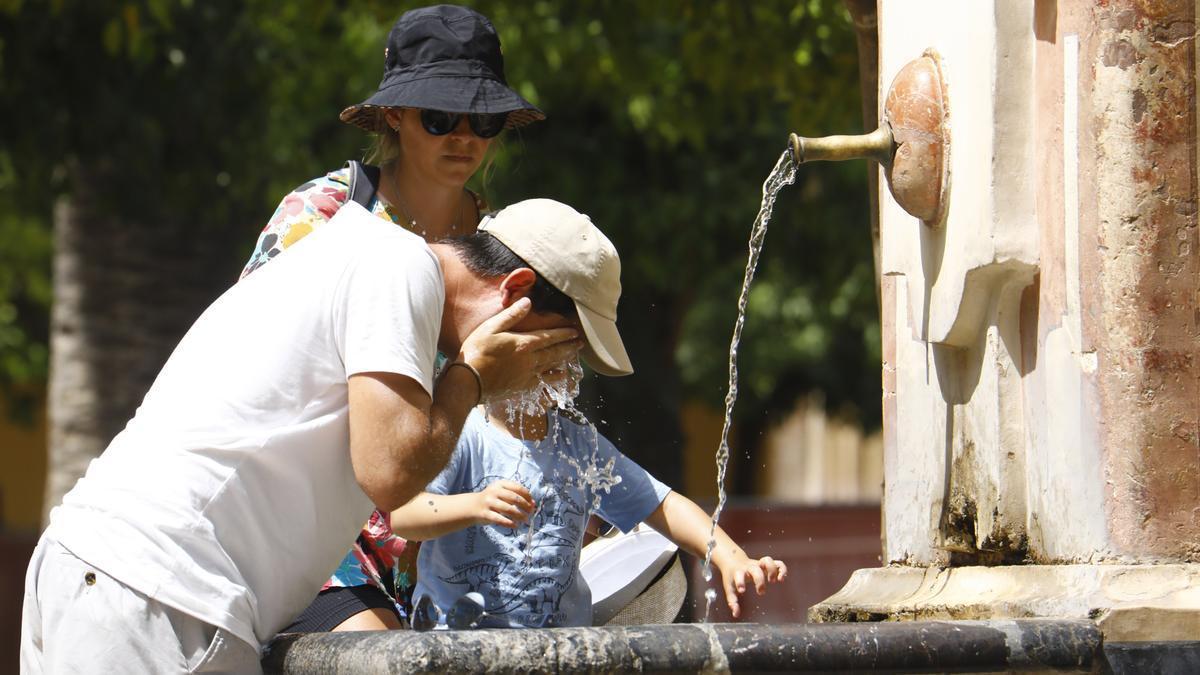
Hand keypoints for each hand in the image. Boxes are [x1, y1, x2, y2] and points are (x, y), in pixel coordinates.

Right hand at [458, 298, 582, 399]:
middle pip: (555, 352)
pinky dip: (554, 378)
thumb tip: (527, 302)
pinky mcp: (522, 388)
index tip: (575, 331)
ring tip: (574, 357)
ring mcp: (527, 376)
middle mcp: (530, 360)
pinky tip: (559, 376)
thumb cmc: (476, 352)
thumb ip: (511, 316)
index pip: (550, 337)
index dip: (564, 333)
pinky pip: (543, 382)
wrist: (468, 382)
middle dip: (569, 346)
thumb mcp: (490, 328)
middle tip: (581, 343)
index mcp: (523, 344)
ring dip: (564, 361)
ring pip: (552, 367)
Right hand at [473, 479, 535, 527]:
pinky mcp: (485, 514)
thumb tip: (533, 504)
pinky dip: (509, 523)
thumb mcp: (502, 493)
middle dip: (525, 506)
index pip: (518, 488)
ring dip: (519, 516)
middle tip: (530, 512)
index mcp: (500, 484)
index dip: (527, 496)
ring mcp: (489, 502)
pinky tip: (515, 526)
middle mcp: (494, 491)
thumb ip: (517, 496)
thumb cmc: (492, 500)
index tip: (532, 503)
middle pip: (514, 498)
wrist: (472, 506)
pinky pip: (500, 519)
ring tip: (525, 520)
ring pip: (508, 509)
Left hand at [717, 554, 786, 618]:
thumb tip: (736, 614)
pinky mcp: (767, 564)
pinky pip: (778, 563)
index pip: (739, 575)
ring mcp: (759, 564)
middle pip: (755, 570)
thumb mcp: (730, 588)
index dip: (740, 582)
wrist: (733, 560)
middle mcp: (750, 567)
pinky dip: (782, 569)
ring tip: (773, 581)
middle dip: (759, 581)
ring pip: (768, 561)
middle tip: (760, 592)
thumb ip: (732, 601)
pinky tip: (782, 579)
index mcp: (739, 572)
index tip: (742, 591)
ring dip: (772, 570)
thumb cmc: (732, 577)